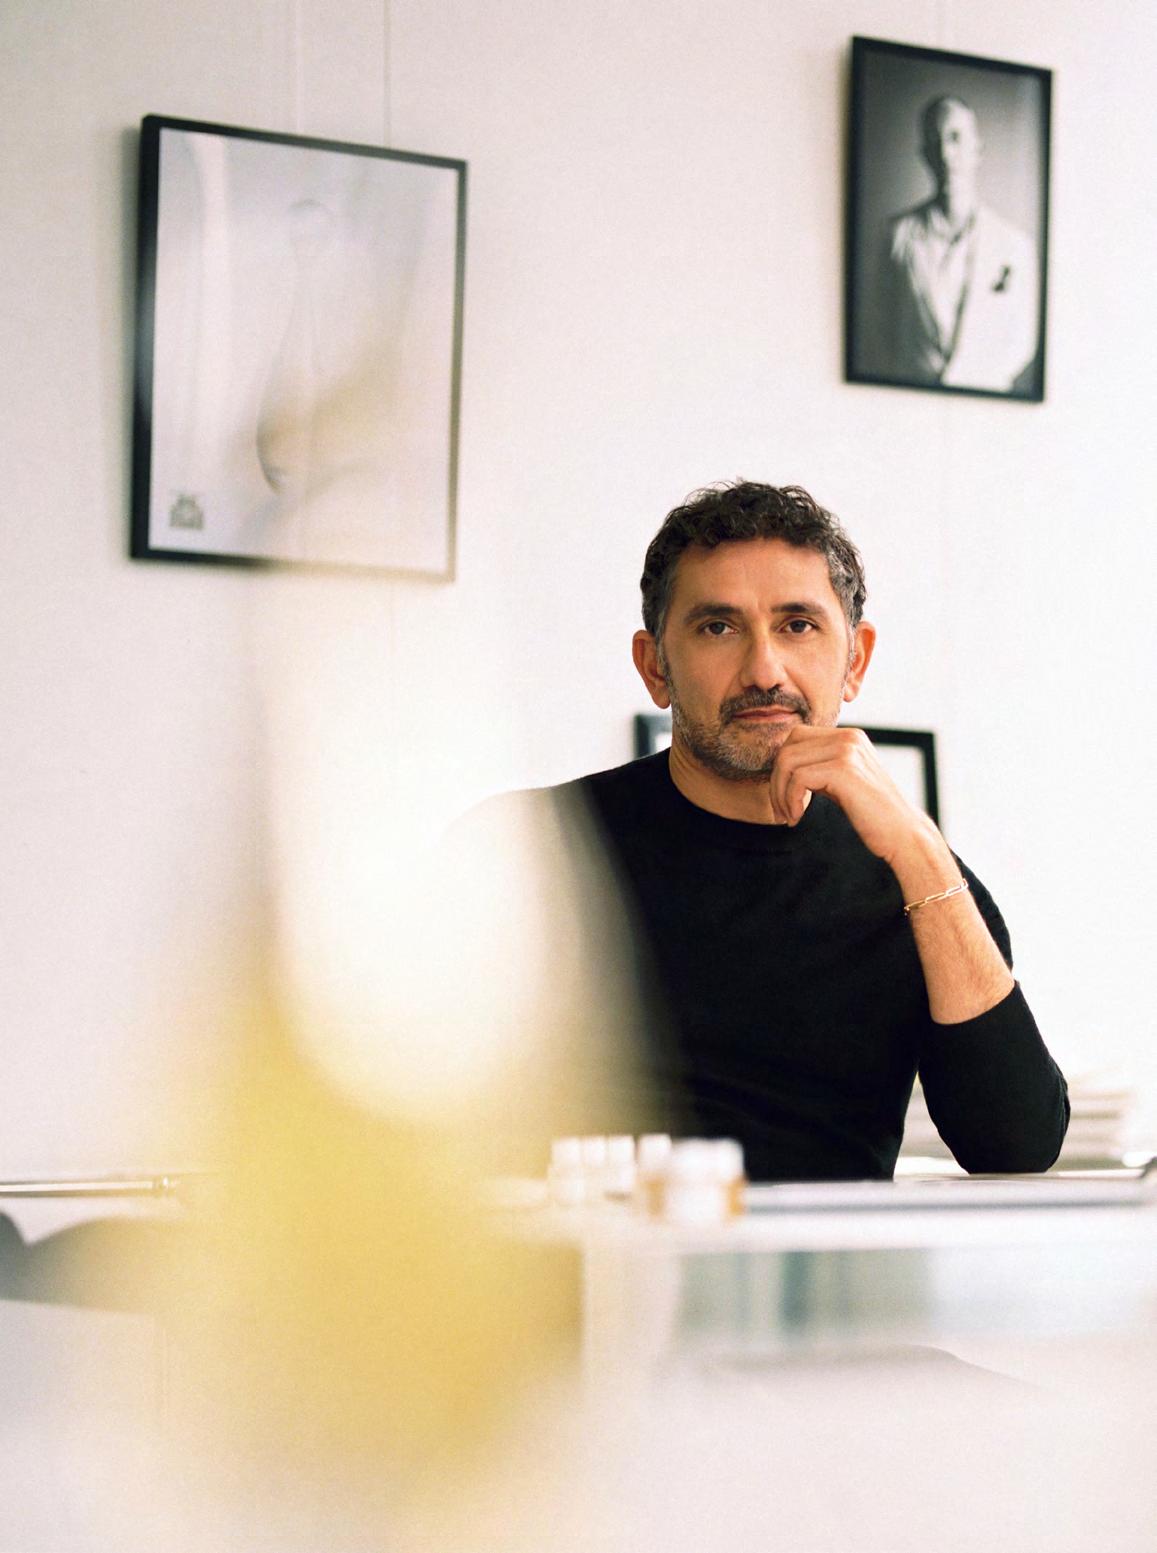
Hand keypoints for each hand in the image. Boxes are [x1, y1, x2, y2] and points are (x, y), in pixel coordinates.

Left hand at [769, 726, 938, 871]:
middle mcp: (849, 737)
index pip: (797, 737)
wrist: (903, 834)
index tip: (784, 797)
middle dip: (776, 780)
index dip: (782, 767)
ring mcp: (847, 750)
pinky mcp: (844, 769)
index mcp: (849, 737)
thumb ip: (819, 767)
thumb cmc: (872, 814)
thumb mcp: (842, 782)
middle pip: (788, 747)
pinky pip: (798, 778)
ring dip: (780, 793)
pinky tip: (796, 818)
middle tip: (781, 810)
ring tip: (788, 816)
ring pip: (788, 762)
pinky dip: (790, 801)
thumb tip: (782, 765)